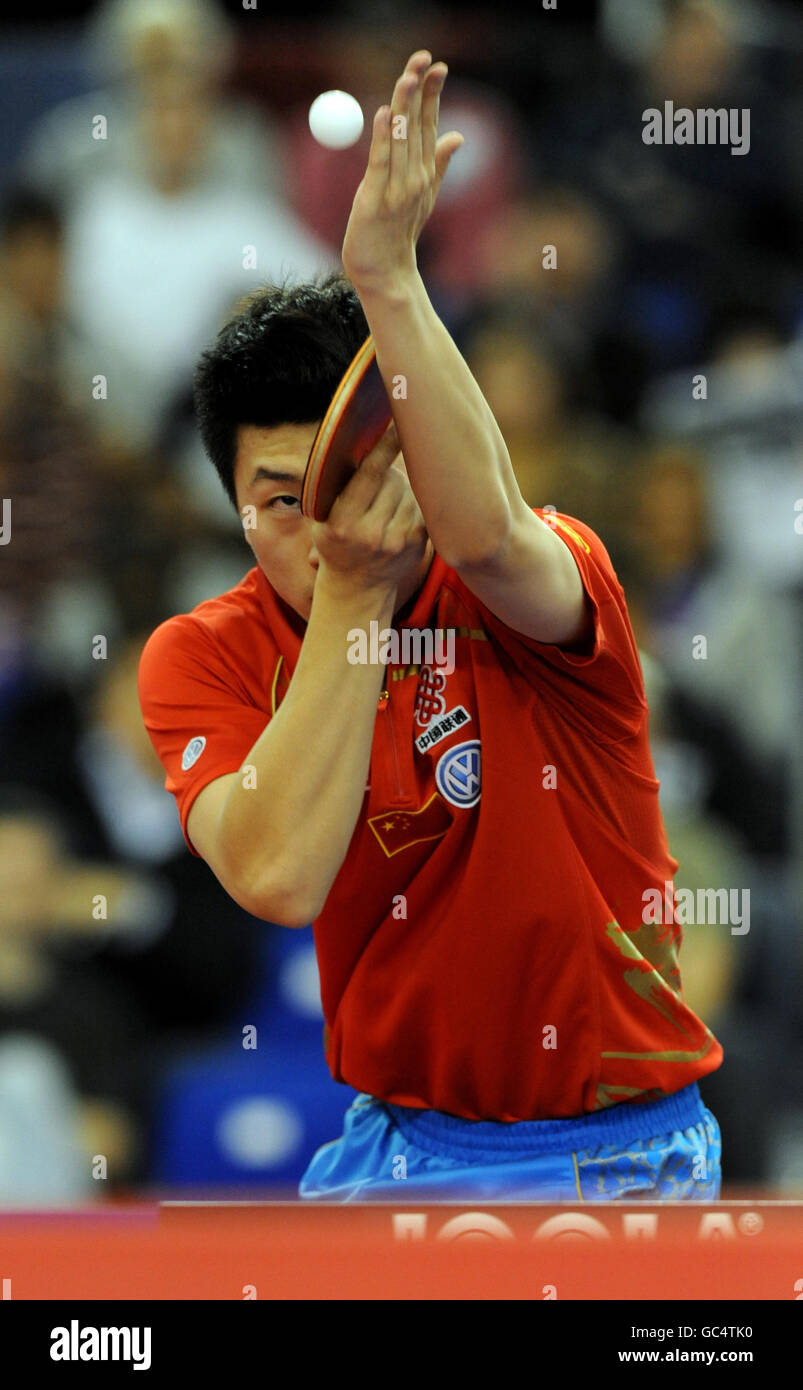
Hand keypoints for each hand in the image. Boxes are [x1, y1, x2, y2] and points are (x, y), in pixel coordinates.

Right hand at [312, 422, 428, 598]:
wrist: (355, 588)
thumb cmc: (335, 541)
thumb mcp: (322, 516)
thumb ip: (337, 486)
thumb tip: (360, 438)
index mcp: (342, 523)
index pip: (370, 475)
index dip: (385, 446)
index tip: (397, 424)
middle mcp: (370, 535)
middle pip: (394, 481)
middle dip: (389, 474)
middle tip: (379, 482)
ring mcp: (397, 543)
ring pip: (411, 493)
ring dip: (401, 491)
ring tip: (385, 507)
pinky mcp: (417, 546)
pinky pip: (422, 508)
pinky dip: (413, 505)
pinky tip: (398, 517)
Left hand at [341, 49, 463, 291]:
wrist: (386, 273)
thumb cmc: (398, 235)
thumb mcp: (424, 196)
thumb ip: (439, 164)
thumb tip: (458, 135)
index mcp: (425, 172)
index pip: (430, 123)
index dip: (432, 93)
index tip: (436, 64)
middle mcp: (416, 177)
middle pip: (417, 125)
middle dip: (421, 89)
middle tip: (425, 57)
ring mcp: (397, 189)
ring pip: (402, 138)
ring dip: (404, 105)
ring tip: (406, 78)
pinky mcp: (375, 199)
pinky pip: (381, 161)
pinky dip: (385, 137)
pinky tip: (386, 114)